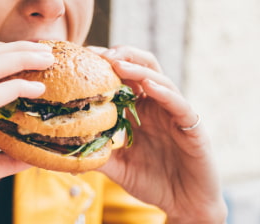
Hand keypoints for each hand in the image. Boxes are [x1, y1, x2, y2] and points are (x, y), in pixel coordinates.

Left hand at [88, 45, 226, 223]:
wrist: (186, 205)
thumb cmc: (154, 183)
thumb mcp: (118, 167)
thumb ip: (98, 155)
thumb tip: (66, 150)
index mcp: (140, 111)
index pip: (123, 78)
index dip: (106, 65)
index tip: (84, 56)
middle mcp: (157, 107)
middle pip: (143, 68)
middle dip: (122, 56)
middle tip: (100, 54)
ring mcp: (175, 114)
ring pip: (160, 80)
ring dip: (138, 69)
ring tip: (118, 63)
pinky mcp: (192, 127)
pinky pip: (179, 105)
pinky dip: (164, 93)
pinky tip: (149, 86)